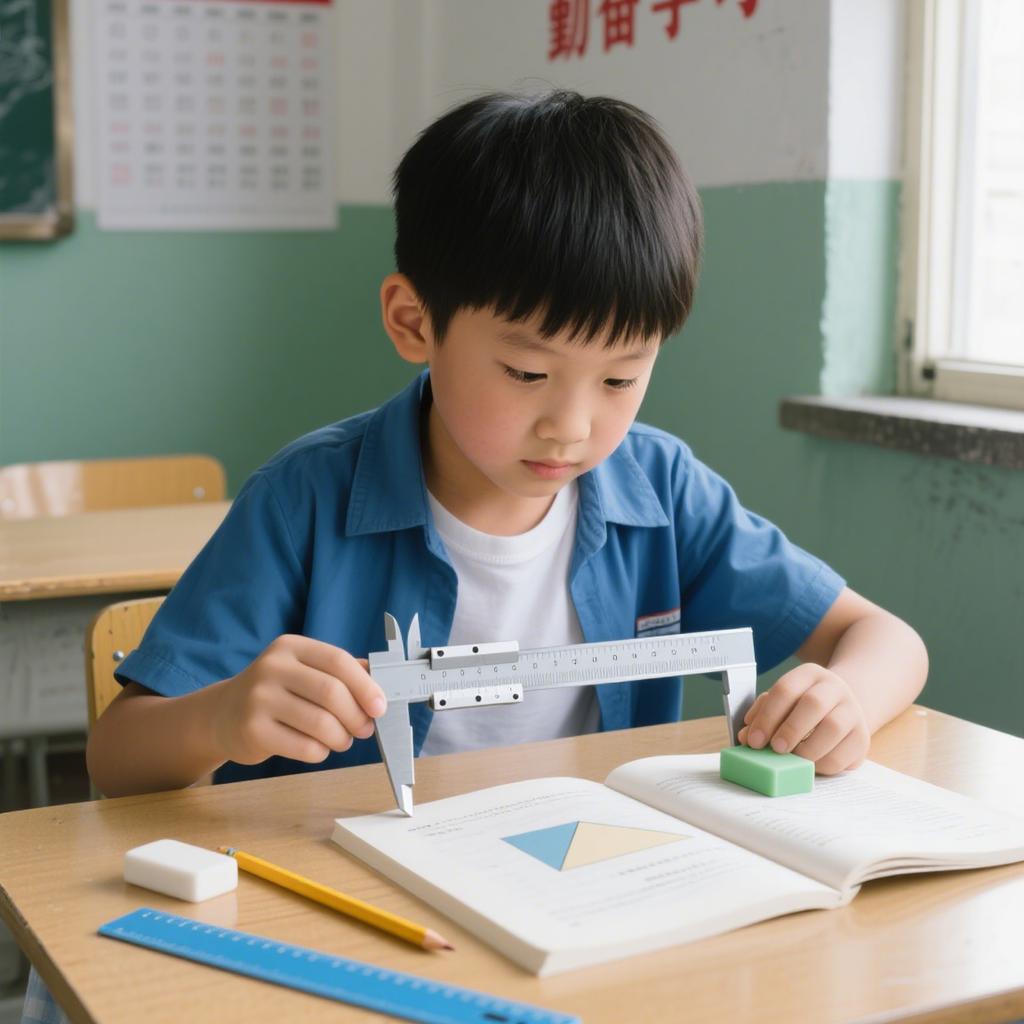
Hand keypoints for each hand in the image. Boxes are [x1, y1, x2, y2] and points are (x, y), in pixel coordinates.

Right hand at [209, 635, 386, 765]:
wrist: (222, 714)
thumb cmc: (276, 692)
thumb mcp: (304, 670)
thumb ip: (341, 671)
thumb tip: (381, 679)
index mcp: (291, 647)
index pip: (338, 661)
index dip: (365, 685)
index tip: (380, 706)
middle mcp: (272, 667)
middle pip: (331, 693)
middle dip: (357, 716)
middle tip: (365, 729)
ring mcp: (258, 699)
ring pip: (320, 723)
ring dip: (342, 737)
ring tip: (343, 740)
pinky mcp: (252, 730)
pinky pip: (304, 747)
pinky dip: (321, 752)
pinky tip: (319, 748)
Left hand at [736, 664, 869, 773]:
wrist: (843, 709)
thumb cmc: (802, 707)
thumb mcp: (782, 702)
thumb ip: (762, 715)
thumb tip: (746, 736)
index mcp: (809, 674)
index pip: (786, 689)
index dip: (767, 716)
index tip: (754, 739)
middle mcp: (834, 688)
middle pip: (813, 704)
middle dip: (790, 729)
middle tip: (776, 748)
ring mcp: (852, 712)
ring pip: (833, 728)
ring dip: (808, 749)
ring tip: (793, 759)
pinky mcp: (862, 738)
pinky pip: (844, 754)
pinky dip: (822, 764)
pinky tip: (810, 765)